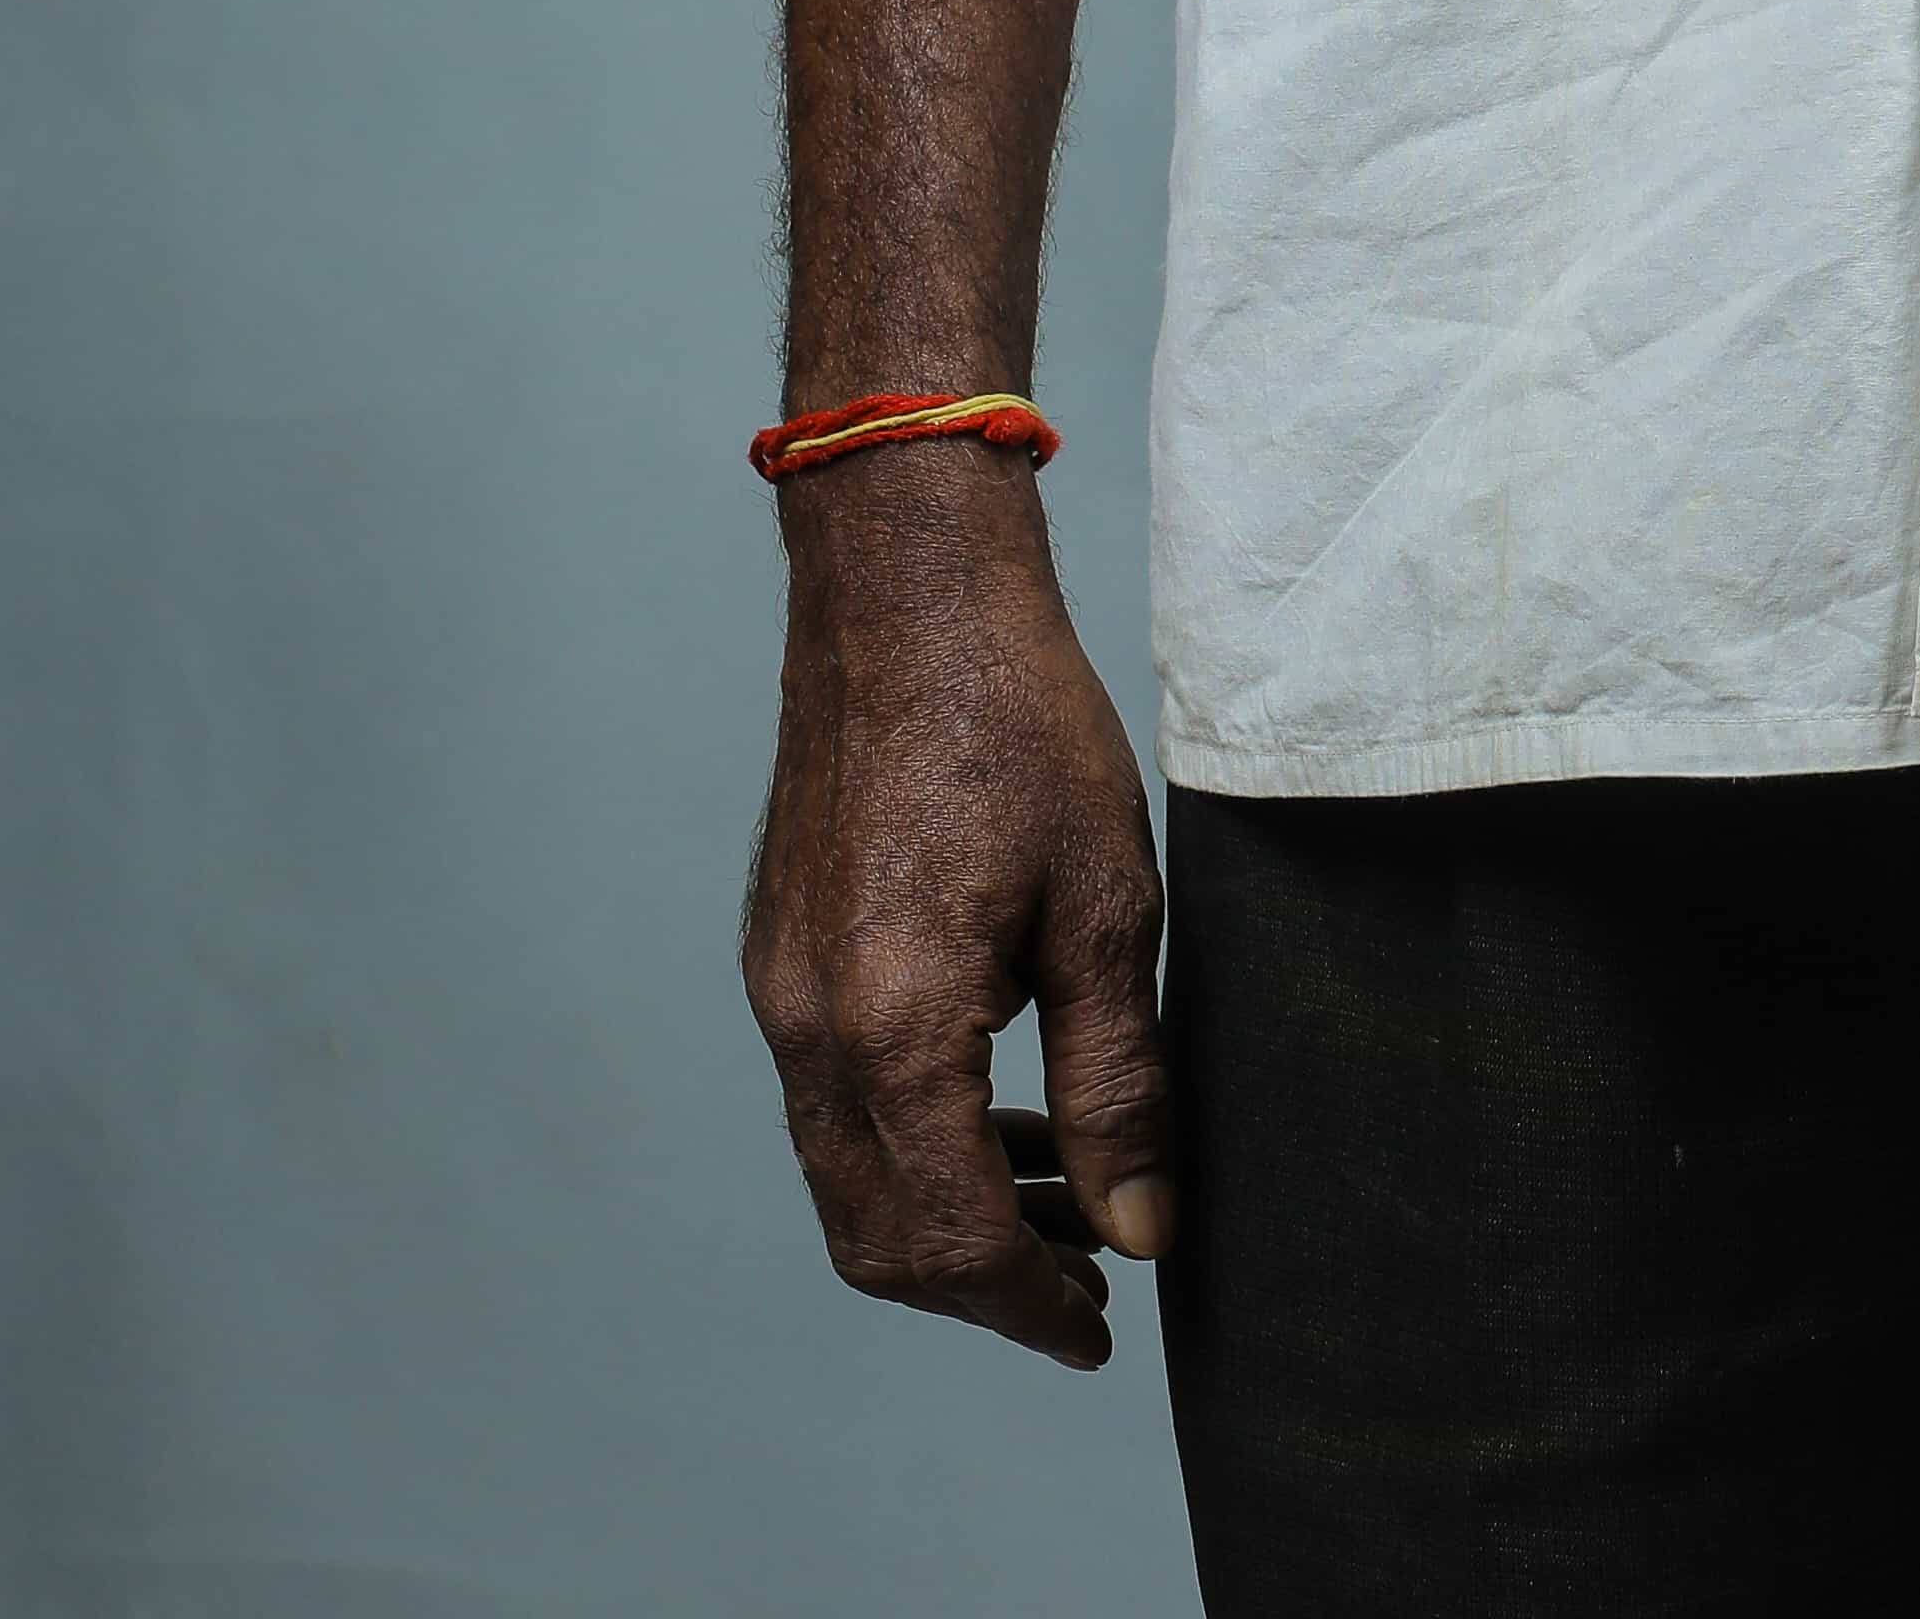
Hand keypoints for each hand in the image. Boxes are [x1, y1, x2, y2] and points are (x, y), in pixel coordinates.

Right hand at [742, 454, 1174, 1367]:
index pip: (950, 1238)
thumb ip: (1117, 1084)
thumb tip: (1141, 1227)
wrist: (907, 590)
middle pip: (879, 1236)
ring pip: (847, 1175)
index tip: (1099, 1328)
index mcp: (893, 1024)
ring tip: (1067, 1191)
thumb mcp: (1106, 906)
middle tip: (1090, 1277)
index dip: (1029, 1304)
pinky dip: (910, 1136)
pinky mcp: (778, 953)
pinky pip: (830, 1098)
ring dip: (947, 1210)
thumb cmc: (1019, 720)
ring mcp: (779, 991)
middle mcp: (810, 1026)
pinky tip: (999, 1102)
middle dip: (983, 1282)